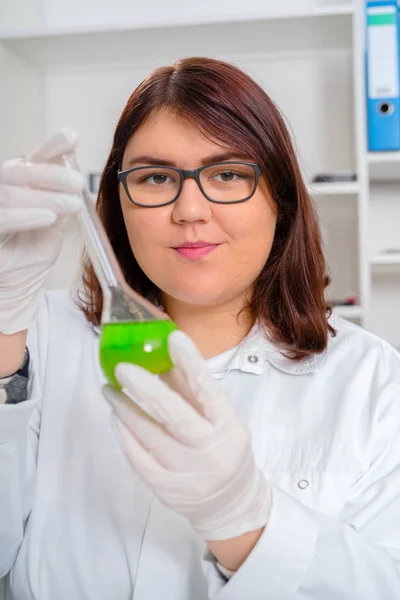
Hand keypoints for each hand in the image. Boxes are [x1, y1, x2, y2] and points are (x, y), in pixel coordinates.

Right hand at [0, 129, 84, 333]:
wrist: (16, 283)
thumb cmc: (32, 249)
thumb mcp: (53, 220)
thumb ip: (62, 197)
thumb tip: (77, 176)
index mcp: (18, 182)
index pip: (34, 159)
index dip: (52, 145)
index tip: (72, 137)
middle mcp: (0, 189)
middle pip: (21, 172)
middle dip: (52, 175)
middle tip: (79, 183)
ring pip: (10, 192)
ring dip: (45, 196)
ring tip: (71, 204)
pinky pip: (2, 218)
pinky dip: (25, 216)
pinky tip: (47, 217)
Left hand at [103, 330, 271, 541]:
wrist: (232, 504)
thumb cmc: (226, 450)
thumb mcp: (222, 419)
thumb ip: (194, 392)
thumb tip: (164, 355)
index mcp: (228, 427)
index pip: (208, 390)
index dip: (190, 362)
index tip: (171, 337)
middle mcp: (210, 451)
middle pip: (173, 415)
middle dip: (145, 388)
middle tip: (122, 368)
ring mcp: (186, 473)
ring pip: (150, 436)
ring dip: (125, 409)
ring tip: (109, 390)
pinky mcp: (166, 489)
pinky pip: (138, 458)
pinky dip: (125, 434)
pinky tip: (116, 417)